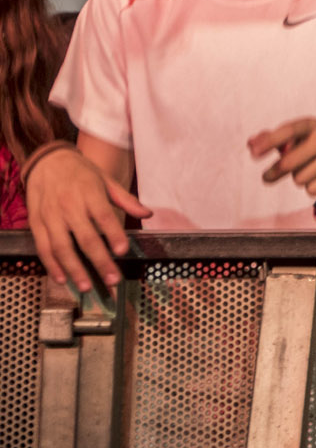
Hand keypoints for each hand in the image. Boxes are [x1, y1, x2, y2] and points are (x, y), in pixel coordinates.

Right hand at [27, 147, 151, 293]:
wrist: (47, 161)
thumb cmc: (81, 173)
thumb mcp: (106, 180)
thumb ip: (126, 199)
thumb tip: (148, 214)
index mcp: (89, 193)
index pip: (103, 216)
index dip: (113, 234)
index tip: (122, 251)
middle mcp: (69, 206)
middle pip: (85, 237)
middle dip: (99, 261)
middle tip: (112, 279)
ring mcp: (51, 216)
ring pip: (62, 247)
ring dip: (74, 269)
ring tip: (87, 286)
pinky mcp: (36, 223)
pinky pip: (43, 247)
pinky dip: (51, 264)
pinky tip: (62, 278)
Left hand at [251, 118, 315, 197]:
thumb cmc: (313, 150)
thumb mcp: (294, 141)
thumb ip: (271, 140)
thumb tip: (251, 143)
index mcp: (312, 125)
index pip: (288, 131)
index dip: (270, 141)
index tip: (254, 153)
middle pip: (290, 162)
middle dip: (276, 171)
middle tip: (267, 177)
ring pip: (300, 178)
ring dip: (298, 179)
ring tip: (307, 172)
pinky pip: (313, 189)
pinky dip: (312, 188)